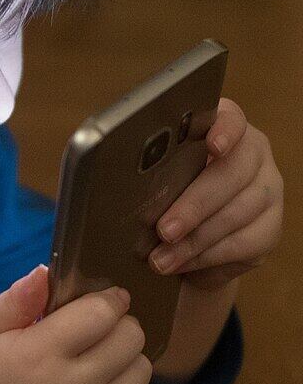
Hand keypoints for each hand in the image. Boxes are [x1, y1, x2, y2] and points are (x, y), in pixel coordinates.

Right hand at [0, 265, 150, 383]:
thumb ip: (16, 301)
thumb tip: (46, 272)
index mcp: (40, 353)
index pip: (101, 313)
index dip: (109, 299)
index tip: (106, 297)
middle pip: (131, 338)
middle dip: (120, 325)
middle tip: (100, 329)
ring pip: (141, 371)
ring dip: (126, 358)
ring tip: (99, 360)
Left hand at [149, 98, 283, 290]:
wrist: (187, 239)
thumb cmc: (161, 196)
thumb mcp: (151, 177)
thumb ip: (144, 170)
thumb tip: (112, 180)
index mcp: (221, 129)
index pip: (230, 119)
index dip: (223, 130)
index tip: (212, 146)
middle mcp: (252, 155)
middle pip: (231, 173)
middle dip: (194, 205)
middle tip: (164, 230)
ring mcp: (267, 190)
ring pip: (237, 213)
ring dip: (194, 241)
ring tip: (161, 259)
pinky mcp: (270, 228)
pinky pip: (244, 243)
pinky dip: (208, 257)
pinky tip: (182, 264)